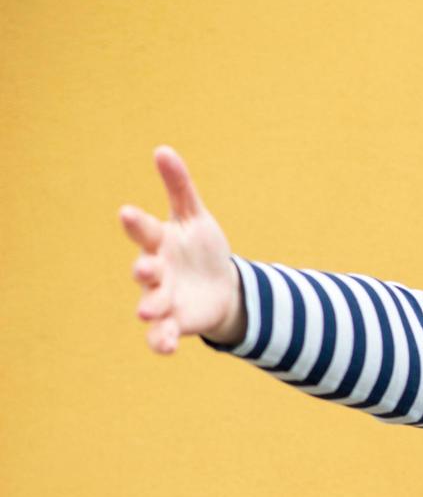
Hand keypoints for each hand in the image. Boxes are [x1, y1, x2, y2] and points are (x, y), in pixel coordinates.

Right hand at [118, 146, 242, 354]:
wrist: (220, 287)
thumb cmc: (201, 248)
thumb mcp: (195, 217)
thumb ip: (179, 187)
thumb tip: (162, 149)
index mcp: (159, 243)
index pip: (145, 231)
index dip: (136, 223)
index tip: (127, 212)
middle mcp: (156, 272)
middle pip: (146, 271)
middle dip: (145, 270)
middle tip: (146, 269)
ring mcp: (163, 299)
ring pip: (151, 305)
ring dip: (150, 307)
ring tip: (151, 311)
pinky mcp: (174, 323)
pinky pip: (162, 336)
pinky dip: (162, 341)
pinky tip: (167, 347)